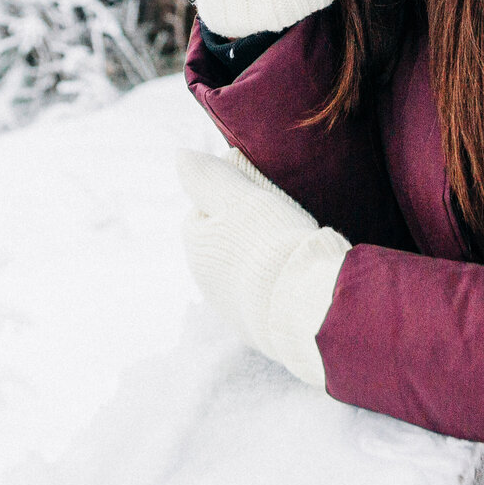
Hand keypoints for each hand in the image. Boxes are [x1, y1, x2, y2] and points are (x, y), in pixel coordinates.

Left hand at [177, 147, 350, 388]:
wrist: (303, 304)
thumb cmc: (271, 241)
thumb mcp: (240, 196)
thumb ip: (209, 175)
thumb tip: (180, 155)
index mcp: (196, 244)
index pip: (206, 208)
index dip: (234, 195)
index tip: (261, 193)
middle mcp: (204, 279)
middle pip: (225, 240)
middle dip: (247, 229)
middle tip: (282, 219)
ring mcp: (229, 308)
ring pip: (243, 270)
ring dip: (261, 259)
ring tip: (292, 248)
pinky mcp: (254, 329)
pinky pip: (263, 298)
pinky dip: (274, 286)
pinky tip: (295, 278)